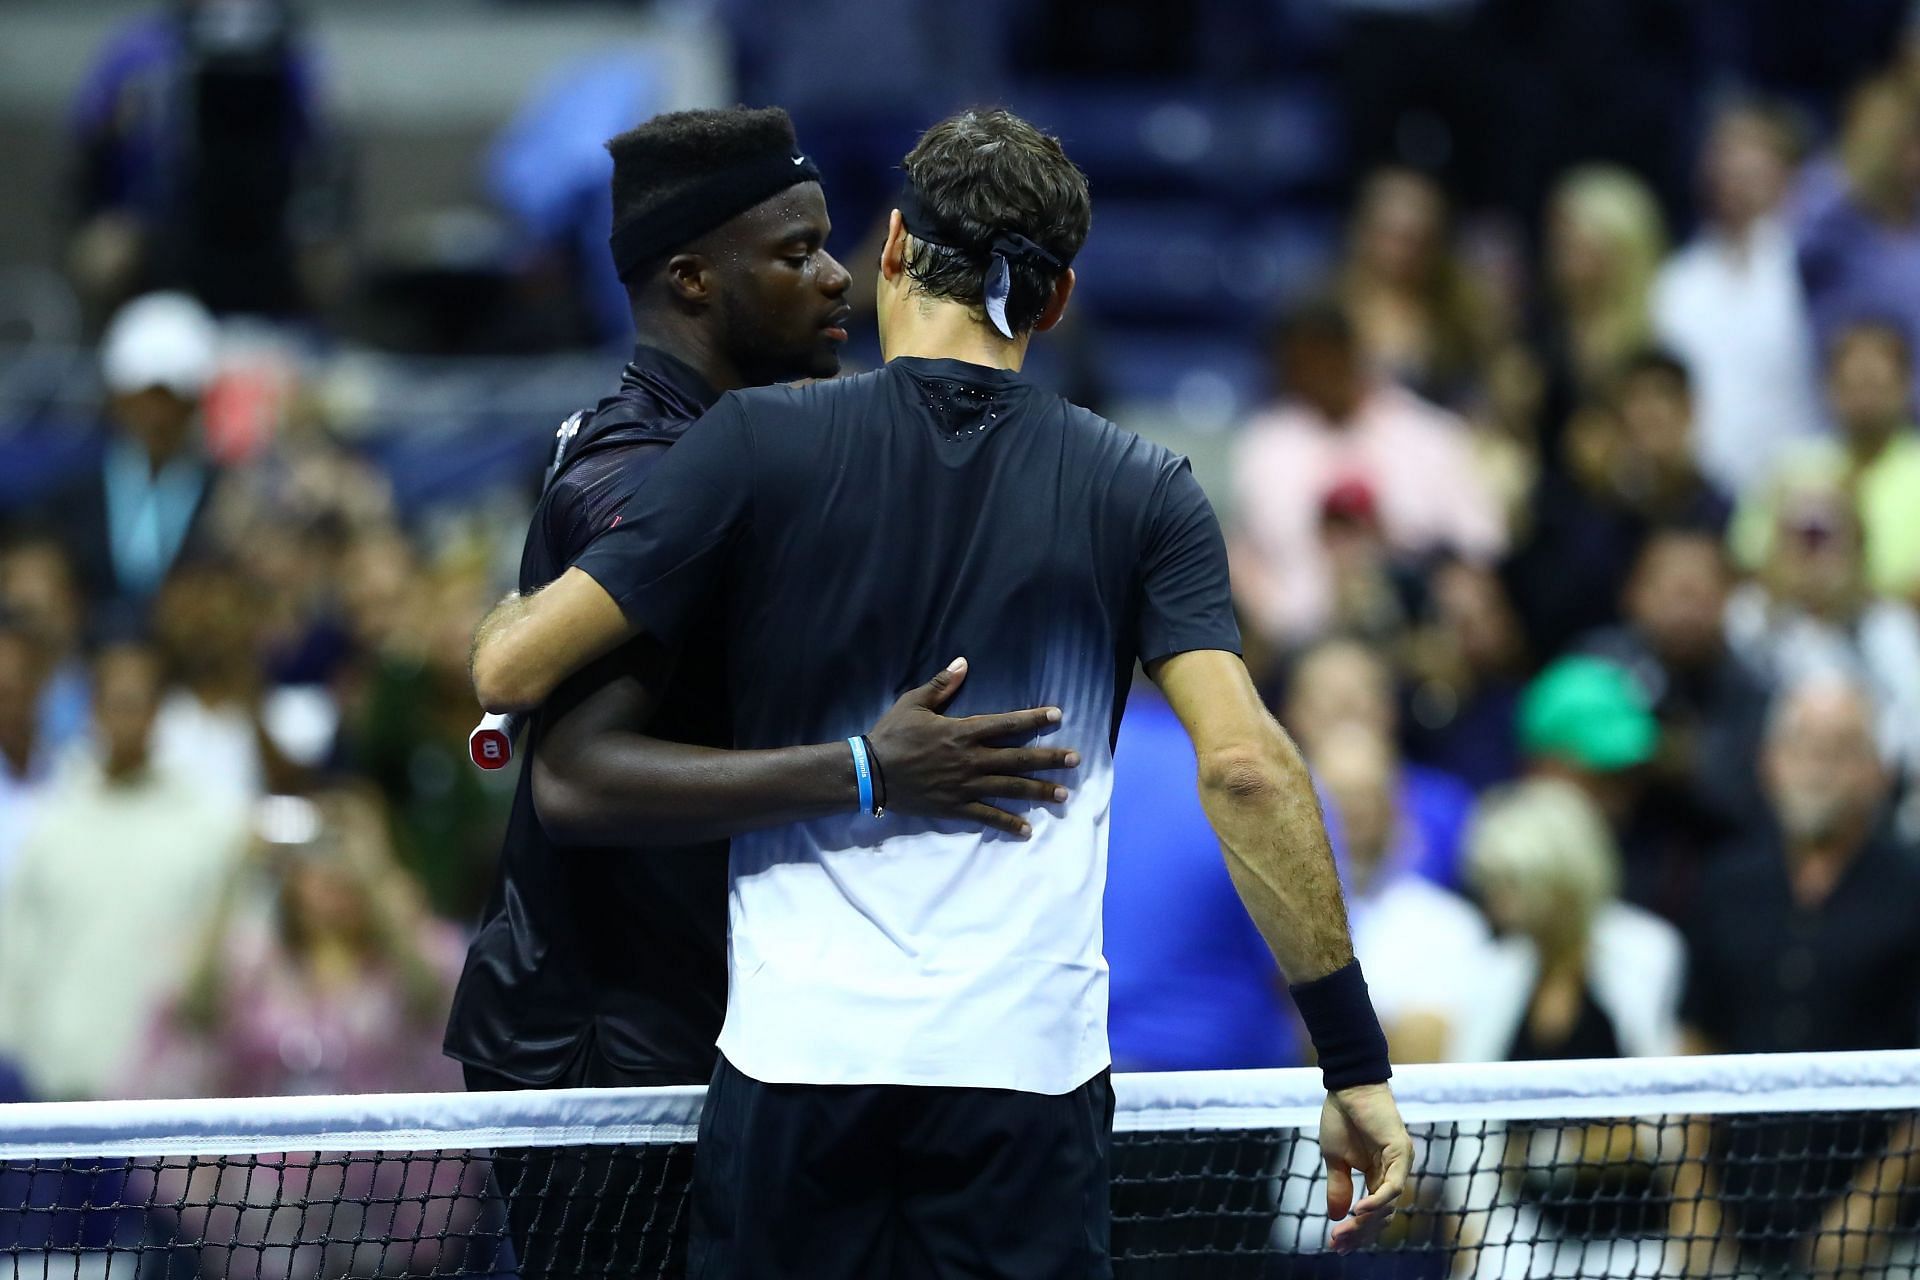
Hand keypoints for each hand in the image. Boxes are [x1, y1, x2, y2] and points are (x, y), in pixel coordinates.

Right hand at [865, 657, 1079, 837]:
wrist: (871, 774)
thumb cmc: (892, 735)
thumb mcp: (913, 703)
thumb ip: (942, 684)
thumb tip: (963, 662)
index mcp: (963, 732)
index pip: (1006, 724)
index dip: (1033, 719)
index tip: (1058, 716)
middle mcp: (971, 759)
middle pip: (1018, 758)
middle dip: (1049, 759)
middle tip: (1074, 760)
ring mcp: (965, 785)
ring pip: (1010, 788)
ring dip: (1038, 791)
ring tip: (1063, 794)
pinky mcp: (955, 806)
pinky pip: (987, 815)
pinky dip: (1007, 823)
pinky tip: (1027, 829)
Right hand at [1319, 1082, 1412, 1254]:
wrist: (1347, 1085)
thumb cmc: (1341, 1116)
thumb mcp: (1335, 1158)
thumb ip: (1339, 1186)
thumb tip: (1336, 1216)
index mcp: (1379, 1174)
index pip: (1373, 1212)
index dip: (1356, 1230)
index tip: (1335, 1244)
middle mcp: (1394, 1173)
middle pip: (1383, 1215)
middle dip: (1359, 1233)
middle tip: (1337, 1244)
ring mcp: (1400, 1164)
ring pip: (1389, 1205)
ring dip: (1366, 1222)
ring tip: (1343, 1232)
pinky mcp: (1401, 1152)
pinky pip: (1393, 1186)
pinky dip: (1377, 1201)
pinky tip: (1358, 1211)